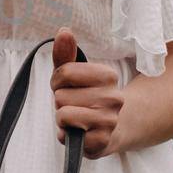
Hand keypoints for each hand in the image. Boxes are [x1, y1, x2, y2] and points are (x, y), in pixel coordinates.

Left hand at [50, 27, 125, 158]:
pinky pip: (66, 133)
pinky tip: (79, 133)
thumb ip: (65, 54)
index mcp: (108, 76)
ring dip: (63, 118)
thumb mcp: (75, 75)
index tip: (68, 87)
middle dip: (61, 101)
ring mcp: (109, 121)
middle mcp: (114, 98)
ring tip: (77, 119)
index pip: (64, 72)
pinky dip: (66, 134)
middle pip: (60, 95)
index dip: (58, 81)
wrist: (114, 130)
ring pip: (63, 113)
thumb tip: (64, 31)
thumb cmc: (88, 98)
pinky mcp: (101, 142)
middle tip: (75, 106)